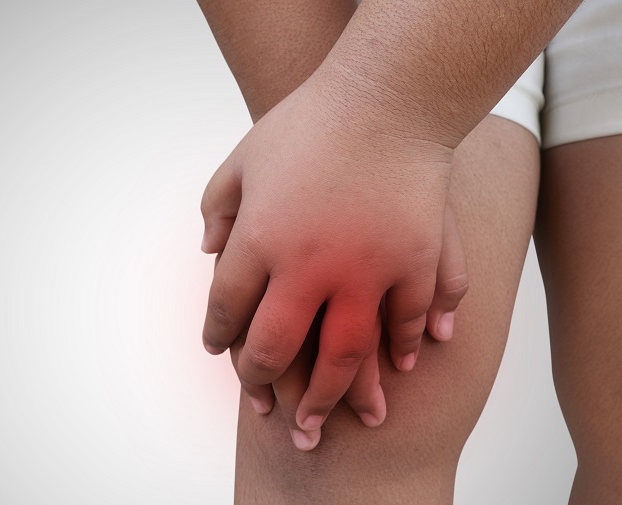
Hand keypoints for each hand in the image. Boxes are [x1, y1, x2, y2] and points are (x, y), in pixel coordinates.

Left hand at [200, 78, 462, 434]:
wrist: (385, 96)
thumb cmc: (306, 123)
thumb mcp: (243, 158)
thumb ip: (218, 207)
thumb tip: (208, 252)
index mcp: (259, 239)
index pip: (226, 309)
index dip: (218, 336)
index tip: (219, 350)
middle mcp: (308, 265)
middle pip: (276, 347)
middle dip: (262, 382)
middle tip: (263, 405)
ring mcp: (366, 268)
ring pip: (344, 355)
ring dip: (331, 395)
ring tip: (322, 422)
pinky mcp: (413, 262)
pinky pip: (407, 321)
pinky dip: (404, 347)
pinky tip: (398, 367)